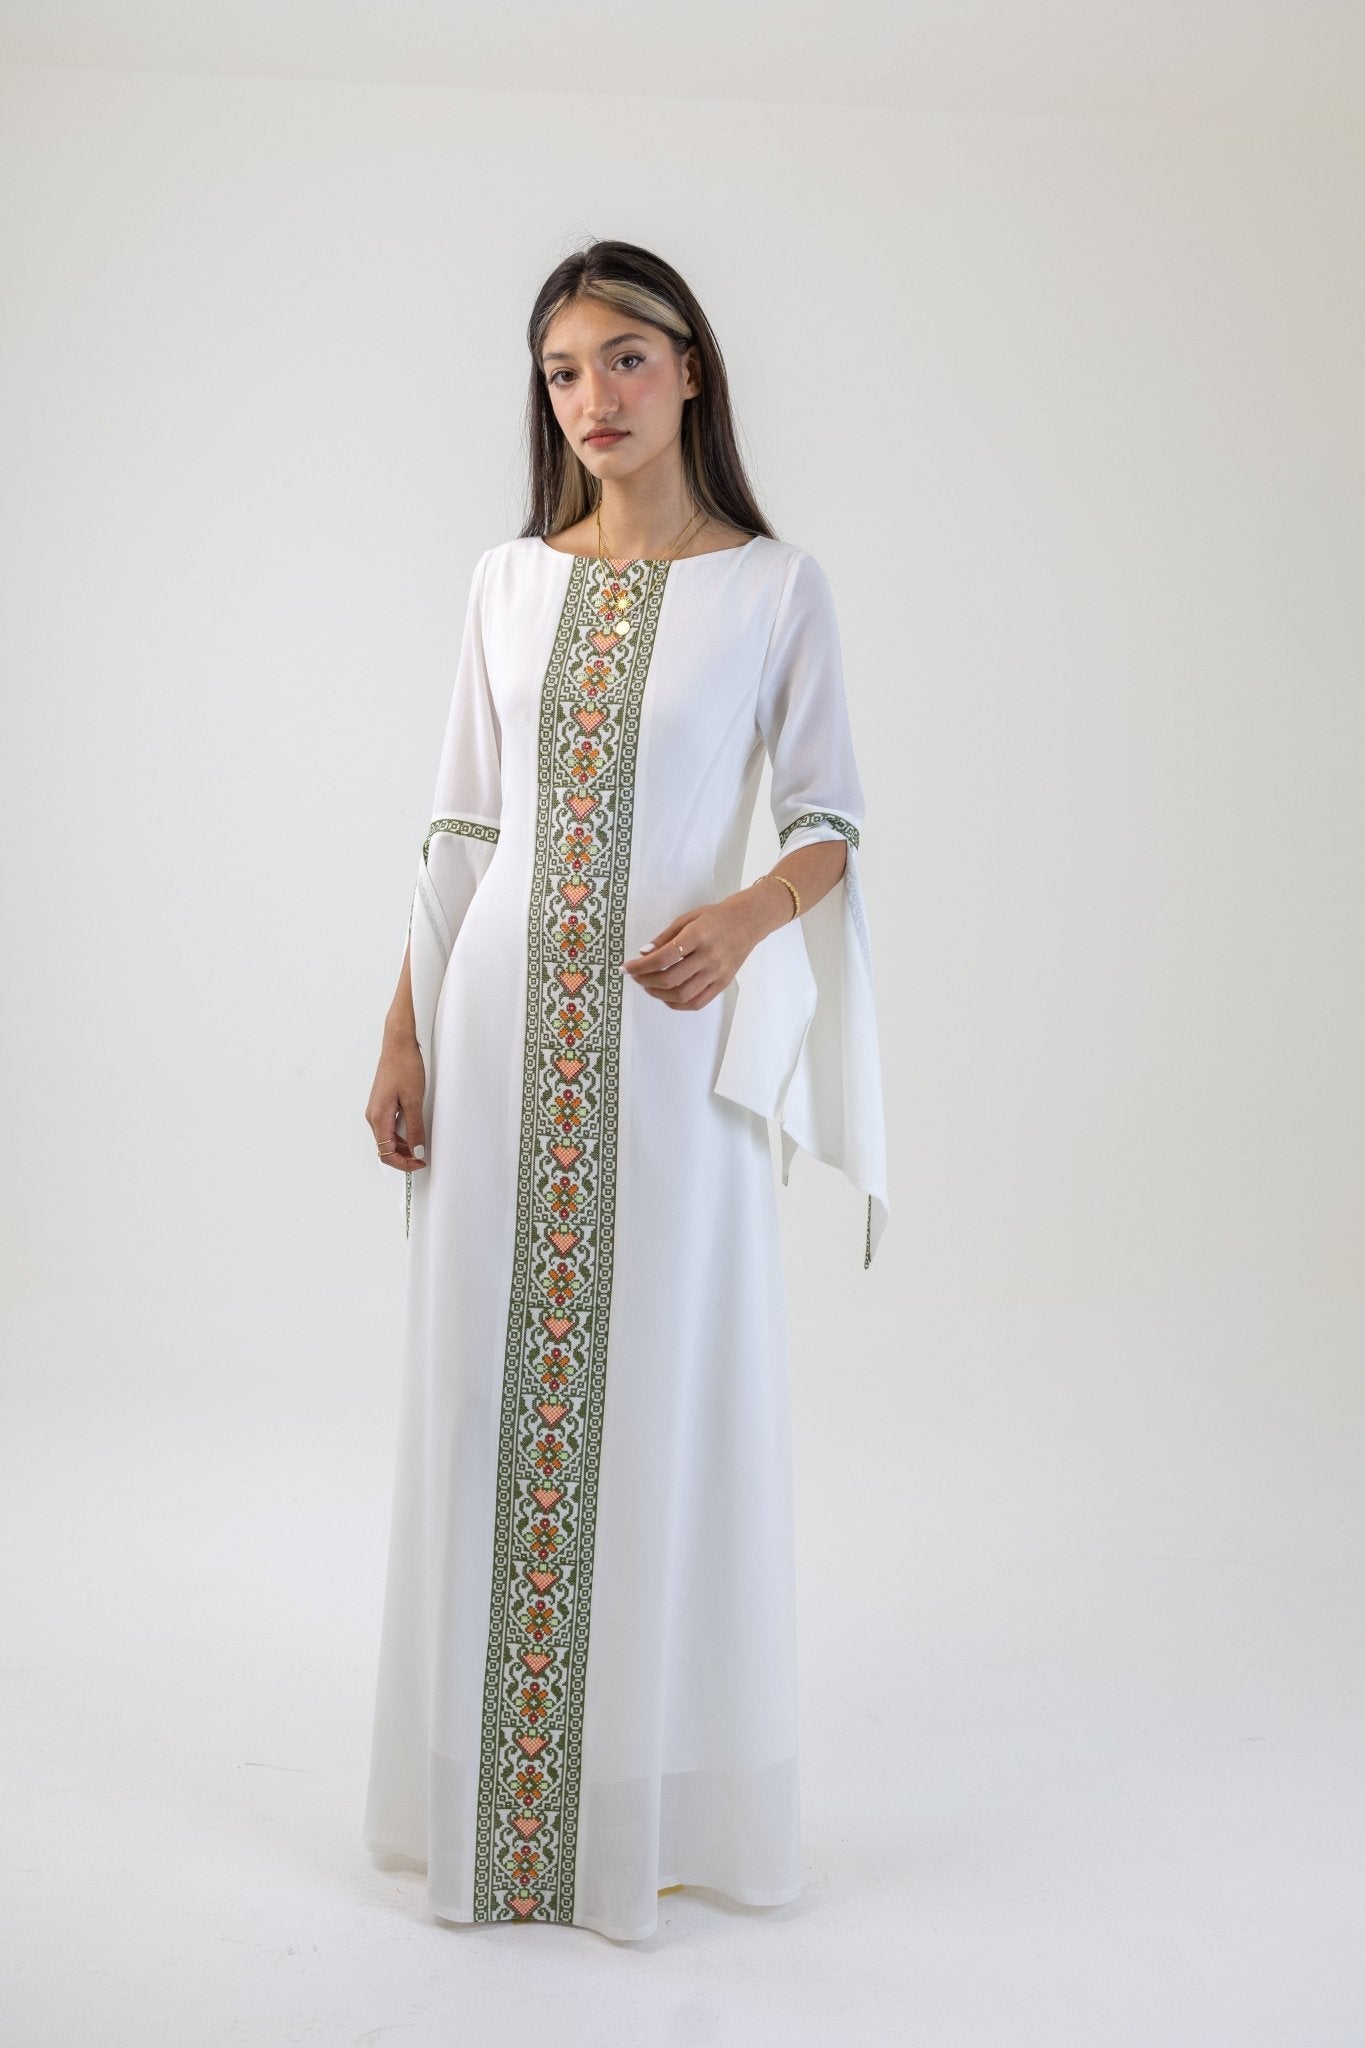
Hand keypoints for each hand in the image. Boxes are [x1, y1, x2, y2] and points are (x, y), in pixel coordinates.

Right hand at [366, 1031, 427, 1169]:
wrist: (398, 1045)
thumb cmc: (404, 1067)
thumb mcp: (414, 1100)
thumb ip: (415, 1128)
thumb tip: (416, 1151)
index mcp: (379, 1116)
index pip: (386, 1152)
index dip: (403, 1163)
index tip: (419, 1163)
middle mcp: (373, 1115)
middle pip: (384, 1148)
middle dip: (403, 1157)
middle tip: (422, 1158)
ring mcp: (376, 1110)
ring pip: (386, 1139)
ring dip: (402, 1147)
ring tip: (420, 1146)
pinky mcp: (381, 1104)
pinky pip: (388, 1127)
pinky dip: (400, 1135)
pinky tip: (413, 1133)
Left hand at [621, 888, 782, 1010]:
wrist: (748, 921)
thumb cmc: (716, 918)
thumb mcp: (687, 918)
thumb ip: (664, 937)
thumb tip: (643, 954)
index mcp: (697, 936)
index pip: (663, 958)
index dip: (640, 966)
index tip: (626, 968)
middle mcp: (708, 957)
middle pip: (670, 979)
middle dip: (646, 981)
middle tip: (636, 977)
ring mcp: (717, 973)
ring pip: (682, 995)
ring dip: (659, 994)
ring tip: (649, 986)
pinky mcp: (723, 984)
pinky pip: (697, 1002)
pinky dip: (677, 1004)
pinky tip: (666, 996)